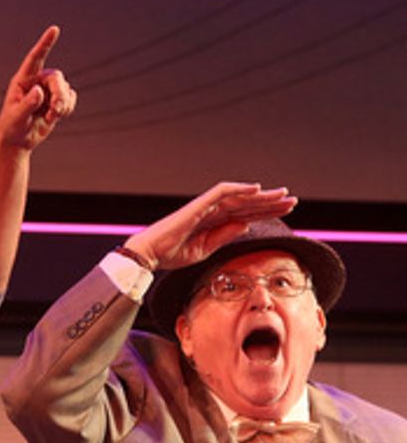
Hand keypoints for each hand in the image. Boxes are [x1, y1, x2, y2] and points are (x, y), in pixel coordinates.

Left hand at [0, 26, 75, 150]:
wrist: (18, 140)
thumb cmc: (11, 127)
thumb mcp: (16, 117)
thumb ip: (27, 104)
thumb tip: (39, 91)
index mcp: (23, 80)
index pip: (35, 58)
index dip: (45, 44)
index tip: (54, 29)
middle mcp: (37, 82)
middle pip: (56, 78)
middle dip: (59, 95)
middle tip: (56, 112)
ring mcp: (48, 90)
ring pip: (65, 89)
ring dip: (63, 104)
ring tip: (52, 117)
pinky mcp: (57, 100)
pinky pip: (71, 98)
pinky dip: (67, 108)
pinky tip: (56, 116)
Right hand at [124, 182, 297, 270]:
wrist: (150, 254)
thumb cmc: (171, 254)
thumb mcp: (205, 249)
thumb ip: (225, 236)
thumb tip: (246, 224)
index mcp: (214, 222)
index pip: (246, 214)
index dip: (266, 212)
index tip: (286, 211)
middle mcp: (212, 211)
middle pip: (247, 203)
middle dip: (270, 202)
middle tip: (292, 201)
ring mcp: (206, 206)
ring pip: (240, 196)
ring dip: (261, 195)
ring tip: (282, 195)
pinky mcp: (199, 204)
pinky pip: (222, 192)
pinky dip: (239, 188)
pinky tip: (256, 189)